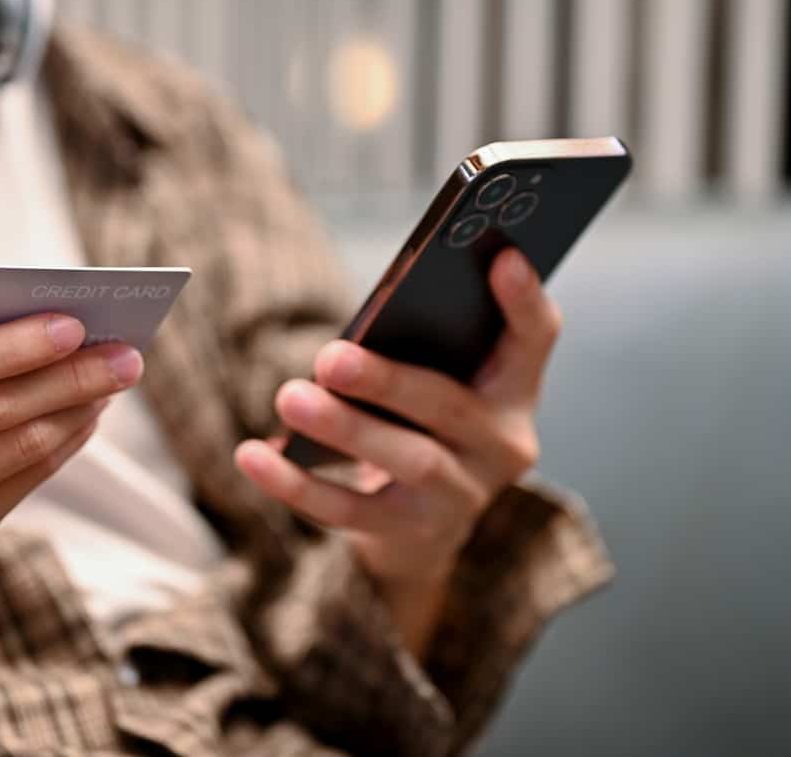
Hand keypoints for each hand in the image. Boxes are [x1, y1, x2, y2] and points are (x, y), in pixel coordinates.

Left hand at [236, 248, 559, 602]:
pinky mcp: (413, 533)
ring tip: (288, 397)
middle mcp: (502, 445)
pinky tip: (253, 454)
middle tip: (329, 357)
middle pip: (449, 405)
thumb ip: (426, 342)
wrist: (425, 525)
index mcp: (514, 389)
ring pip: (407, 459)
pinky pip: (350, 511)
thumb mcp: (442, 381)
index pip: (536, 338)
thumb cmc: (424, 423)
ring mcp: (461, 495)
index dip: (524, 299)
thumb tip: (366, 316)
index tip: (502, 257)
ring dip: (345, 428)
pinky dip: (297, 484)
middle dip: (387, 380)